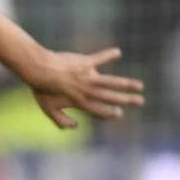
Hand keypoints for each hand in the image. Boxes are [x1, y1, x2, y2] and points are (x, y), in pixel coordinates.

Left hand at [27, 47, 144, 128]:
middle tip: (140, 101)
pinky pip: (99, 58)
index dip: (110, 113)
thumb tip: (75, 127)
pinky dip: (108, 55)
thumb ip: (61, 121)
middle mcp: (87, 91)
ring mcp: (87, 77)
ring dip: (126, 84)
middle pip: (111, 98)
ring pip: (111, 82)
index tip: (119, 113)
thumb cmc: (42, 89)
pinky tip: (117, 52)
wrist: (39, 70)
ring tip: (139, 85)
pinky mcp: (85, 63)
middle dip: (127, 100)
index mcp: (80, 102)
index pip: (99, 110)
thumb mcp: (49, 109)